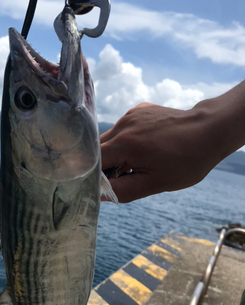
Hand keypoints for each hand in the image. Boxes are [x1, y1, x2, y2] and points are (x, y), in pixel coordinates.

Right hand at [100, 88, 244, 202]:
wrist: (211, 130)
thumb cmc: (187, 160)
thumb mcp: (155, 183)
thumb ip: (122, 191)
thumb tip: (99, 194)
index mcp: (124, 143)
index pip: (92, 161)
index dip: (94, 176)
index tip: (102, 186)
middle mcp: (124, 124)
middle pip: (98, 149)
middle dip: (104, 165)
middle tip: (123, 178)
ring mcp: (131, 114)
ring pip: (111, 138)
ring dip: (116, 153)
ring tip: (138, 163)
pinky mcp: (139, 110)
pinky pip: (123, 128)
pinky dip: (127, 140)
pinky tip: (146, 148)